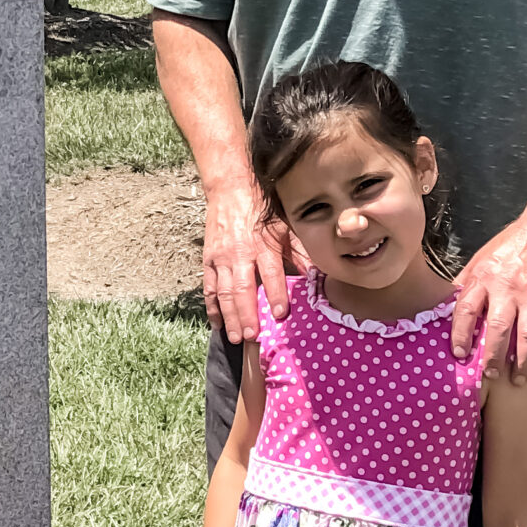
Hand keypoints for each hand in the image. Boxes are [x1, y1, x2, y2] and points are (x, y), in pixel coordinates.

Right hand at [202, 185, 294, 345]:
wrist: (230, 189)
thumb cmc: (263, 209)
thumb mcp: (286, 226)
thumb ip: (300, 252)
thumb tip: (317, 274)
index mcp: (263, 244)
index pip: (270, 273)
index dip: (275, 294)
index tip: (280, 314)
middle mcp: (240, 253)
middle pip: (242, 288)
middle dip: (247, 314)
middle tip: (252, 336)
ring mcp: (221, 258)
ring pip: (224, 292)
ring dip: (230, 316)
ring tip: (235, 337)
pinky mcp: (209, 260)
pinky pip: (209, 288)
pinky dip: (212, 307)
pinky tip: (217, 324)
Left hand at [450, 204, 526, 384]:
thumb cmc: (512, 244)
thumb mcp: (482, 258)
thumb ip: (466, 283)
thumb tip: (444, 307)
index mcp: (485, 278)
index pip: (466, 310)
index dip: (460, 334)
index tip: (458, 355)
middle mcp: (508, 288)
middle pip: (498, 328)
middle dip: (492, 356)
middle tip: (488, 375)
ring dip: (522, 361)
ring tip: (517, 379)